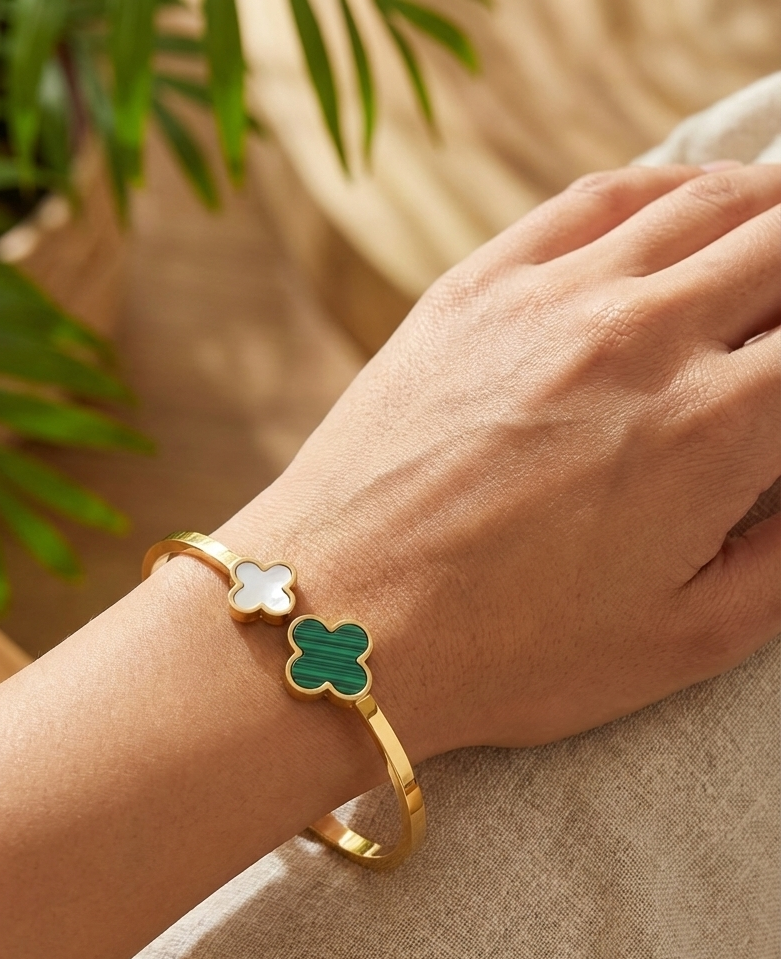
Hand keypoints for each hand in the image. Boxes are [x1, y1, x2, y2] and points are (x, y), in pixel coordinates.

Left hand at [218, 164, 780, 759]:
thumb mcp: (684, 639)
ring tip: (777, 241)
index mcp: (715, 428)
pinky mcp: (478, 287)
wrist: (338, 620)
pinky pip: (599, 197)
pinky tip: (688, 206)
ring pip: (707, 202)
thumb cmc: (505, 653)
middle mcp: (645, 336)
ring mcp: (553, 297)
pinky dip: (668, 189)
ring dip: (767, 211)